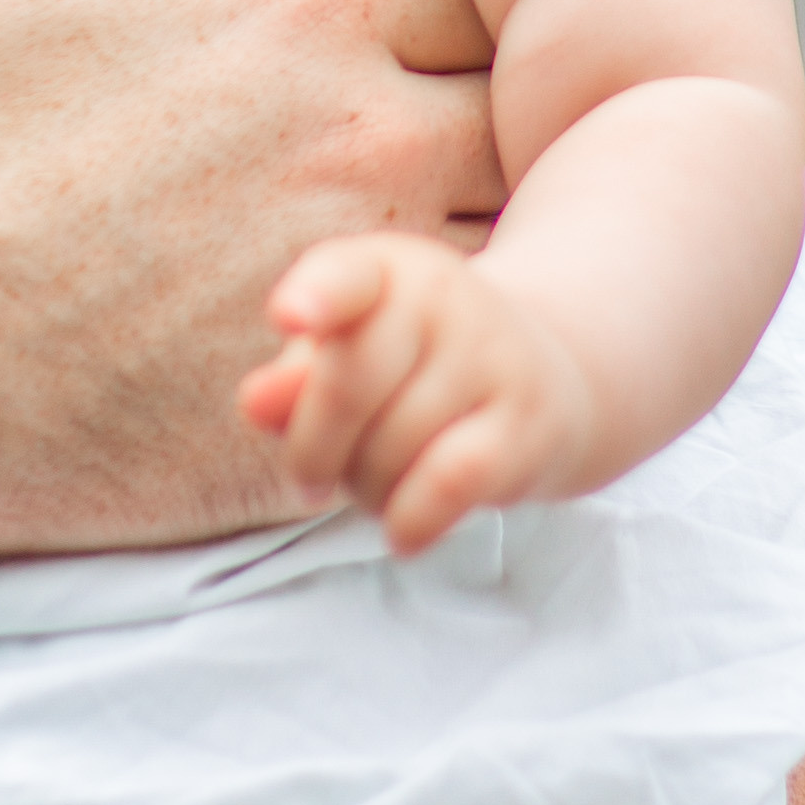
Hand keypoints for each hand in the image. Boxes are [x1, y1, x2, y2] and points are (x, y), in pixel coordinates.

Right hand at [0, 0, 506, 650]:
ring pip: (535, 248)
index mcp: (295, 9)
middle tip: (441, 102)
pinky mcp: (335, 427)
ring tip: (431, 219)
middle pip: (542, 101)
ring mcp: (358, 295)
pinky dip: (455, 357)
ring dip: (503, 226)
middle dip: (510, 93)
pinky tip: (392, 340)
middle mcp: (361, 146)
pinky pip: (466, 387)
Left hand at [241, 232, 591, 552]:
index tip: (288, 316)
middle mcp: (443, 297)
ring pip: (394, 445)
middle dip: (312, 450)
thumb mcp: (347, 353)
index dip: (317, 294)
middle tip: (308, 483)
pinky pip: (452, 482)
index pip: (346, 274)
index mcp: (384, 269)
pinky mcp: (530, 424)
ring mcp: (494, 356)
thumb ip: (293, 379)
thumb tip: (254, 404)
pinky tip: (401, 536)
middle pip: (349, 382)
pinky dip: (413, 518)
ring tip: (372, 487)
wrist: (549, 377)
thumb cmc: (414, 367)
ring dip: (365, 489)